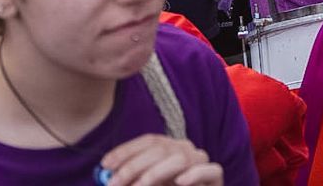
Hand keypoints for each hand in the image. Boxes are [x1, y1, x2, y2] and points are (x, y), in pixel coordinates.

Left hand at [100, 134, 221, 185]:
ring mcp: (202, 162)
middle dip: (133, 166)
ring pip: (179, 158)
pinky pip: (209, 169)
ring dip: (155, 173)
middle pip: (160, 148)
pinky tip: (180, 182)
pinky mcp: (216, 176)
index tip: (105, 164)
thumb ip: (130, 181)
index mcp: (169, 148)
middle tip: (115, 183)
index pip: (148, 141)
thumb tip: (105, 175)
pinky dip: (194, 174)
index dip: (126, 150)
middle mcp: (186, 150)